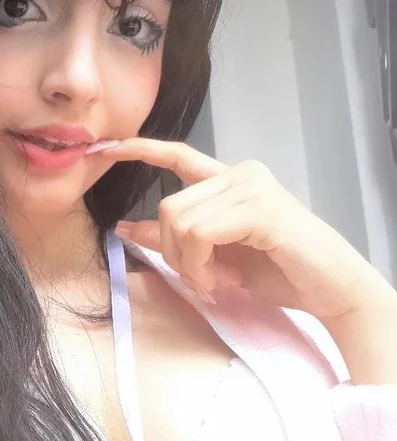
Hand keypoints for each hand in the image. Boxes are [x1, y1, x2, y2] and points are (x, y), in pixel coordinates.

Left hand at [96, 138, 396, 321]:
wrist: (333, 291)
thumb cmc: (279, 272)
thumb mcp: (213, 256)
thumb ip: (173, 237)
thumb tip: (127, 226)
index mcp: (230, 179)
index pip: (178, 155)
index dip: (141, 150)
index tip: (107, 150)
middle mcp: (240, 173)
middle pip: (167, 206)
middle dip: (169, 250)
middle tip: (197, 278)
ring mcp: (250, 186)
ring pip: (178, 221)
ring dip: (186, 264)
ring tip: (213, 281)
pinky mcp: (259, 207)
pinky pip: (198, 234)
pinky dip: (198, 265)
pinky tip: (219, 281)